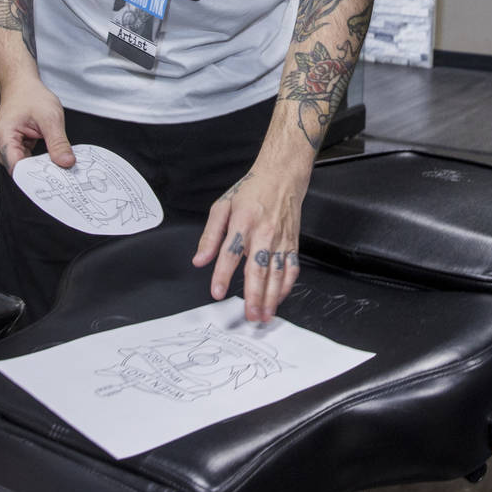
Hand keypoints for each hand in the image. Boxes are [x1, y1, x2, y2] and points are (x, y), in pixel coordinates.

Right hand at [0, 76, 73, 171]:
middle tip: (62, 172)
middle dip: (40, 172)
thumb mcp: (51, 117)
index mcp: (4, 137)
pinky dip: (38, 162)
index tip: (54, 179)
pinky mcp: (12, 149)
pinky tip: (50, 159)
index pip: (17, 168)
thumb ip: (58, 142)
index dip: (36, 176)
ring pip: (23, 168)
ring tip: (57, 164)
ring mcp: (4, 148)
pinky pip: (25, 161)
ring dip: (40, 167)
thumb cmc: (31, 97)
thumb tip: (66, 162)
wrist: (22, 87)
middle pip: (19, 170)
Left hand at [192, 163, 306, 322]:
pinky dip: (286, 286)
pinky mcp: (292, 242)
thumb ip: (210, 235)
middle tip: (249, 314)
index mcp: (243, 221)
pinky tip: (279, 298)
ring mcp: (280, 239)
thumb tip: (199, 260)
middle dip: (254, 294)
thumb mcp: (223, 206)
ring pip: (277, 272)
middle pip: (258, 267)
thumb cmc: (252, 190)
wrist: (282, 176)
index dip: (223, 274)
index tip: (217, 292)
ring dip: (271, 296)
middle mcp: (264, 232)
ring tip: (263, 315)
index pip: (231, 251)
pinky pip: (292, 268)